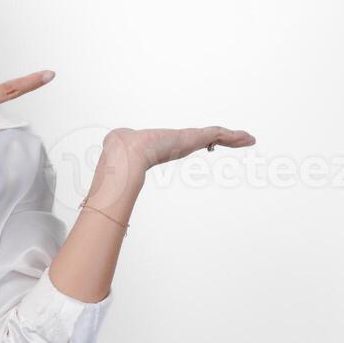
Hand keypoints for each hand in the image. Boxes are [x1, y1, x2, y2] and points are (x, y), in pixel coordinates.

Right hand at [90, 126, 256, 200]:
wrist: (123, 154)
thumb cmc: (120, 164)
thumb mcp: (120, 176)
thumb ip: (113, 188)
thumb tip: (94, 207)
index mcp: (165, 147)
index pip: (187, 142)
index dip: (199, 142)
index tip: (209, 146)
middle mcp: (178, 140)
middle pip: (205, 137)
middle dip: (222, 138)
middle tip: (237, 140)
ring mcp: (186, 138)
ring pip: (216, 135)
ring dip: (234, 137)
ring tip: (249, 139)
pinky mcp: (192, 137)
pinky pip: (218, 134)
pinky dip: (234, 136)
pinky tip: (247, 138)